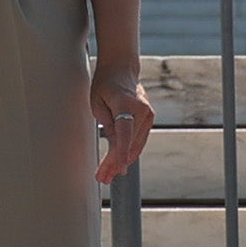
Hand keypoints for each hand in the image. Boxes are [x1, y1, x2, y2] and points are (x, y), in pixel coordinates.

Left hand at [92, 68, 159, 187]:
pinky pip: (138, 140)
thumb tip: (115, 146)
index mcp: (125, 103)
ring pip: (135, 145)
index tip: (118, 169)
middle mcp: (141, 110)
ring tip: (107, 175)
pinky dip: (129, 152)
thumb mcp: (97, 102)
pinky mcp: (148, 120)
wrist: (121, 69)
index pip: (124, 133)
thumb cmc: (105, 84)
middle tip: (102, 177)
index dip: (120, 153)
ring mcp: (148, 115)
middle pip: (128, 143)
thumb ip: (107, 124)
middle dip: (115, 163)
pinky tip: (119, 164)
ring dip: (122, 161)